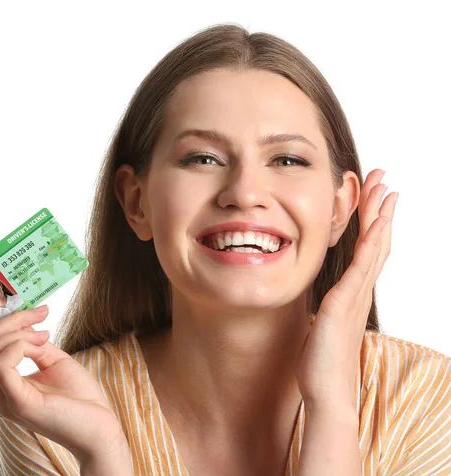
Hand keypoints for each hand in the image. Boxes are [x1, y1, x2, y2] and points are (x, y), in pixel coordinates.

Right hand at [0, 289, 127, 461]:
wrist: (101, 427)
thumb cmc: (80, 397)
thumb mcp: (54, 359)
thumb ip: (33, 343)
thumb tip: (25, 323)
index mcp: (1, 384)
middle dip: (6, 320)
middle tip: (40, 312)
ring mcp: (3, 400)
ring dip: (17, 331)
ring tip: (45, 334)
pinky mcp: (16, 403)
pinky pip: (2, 362)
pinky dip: (21, 345)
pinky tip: (42, 345)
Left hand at [296, 169, 398, 410]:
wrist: (326, 391)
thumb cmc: (321, 362)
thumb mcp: (322, 324)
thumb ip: (327, 308)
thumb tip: (323, 300)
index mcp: (352, 294)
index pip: (367, 250)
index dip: (373, 222)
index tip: (375, 197)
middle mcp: (358, 291)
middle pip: (375, 242)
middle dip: (379, 209)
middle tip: (385, 180)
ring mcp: (355, 296)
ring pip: (373, 248)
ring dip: (380, 217)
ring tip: (387, 189)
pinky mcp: (344, 304)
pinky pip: (362, 267)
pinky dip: (372, 242)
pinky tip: (378, 222)